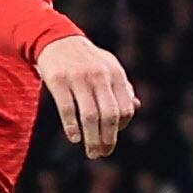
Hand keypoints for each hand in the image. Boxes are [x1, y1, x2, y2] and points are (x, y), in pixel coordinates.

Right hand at [34, 33, 137, 157]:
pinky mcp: (58, 81)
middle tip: (103, 153)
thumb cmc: (86, 60)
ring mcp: (79, 78)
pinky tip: (75, 138)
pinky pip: (68, 110)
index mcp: (116, 73)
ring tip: (92, 153)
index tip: (111, 138)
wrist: (57, 39)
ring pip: (90, 116)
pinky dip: (72, 128)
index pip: (125, 109)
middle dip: (108, 139)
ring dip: (92, 139)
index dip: (121, 128)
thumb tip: (135, 108)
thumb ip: (122, 86)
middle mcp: (100, 75)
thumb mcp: (108, 67)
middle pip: (110, 115)